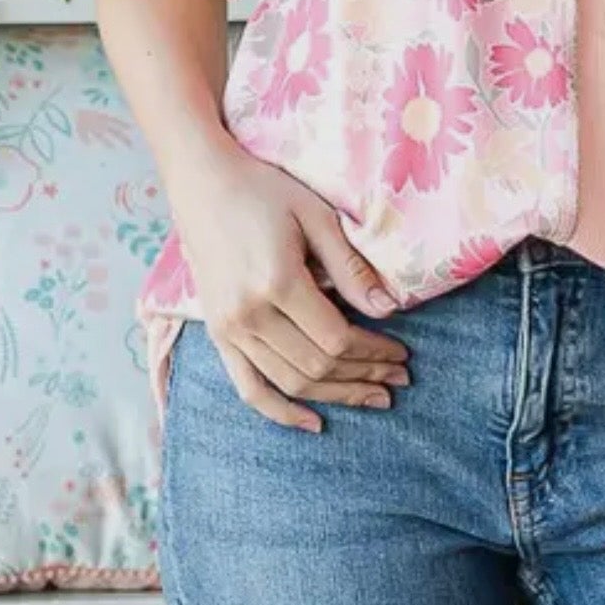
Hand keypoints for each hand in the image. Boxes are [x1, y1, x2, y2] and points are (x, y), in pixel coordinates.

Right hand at [167, 139, 411, 433]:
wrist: (202, 182)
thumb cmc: (265, 190)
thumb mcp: (316, 216)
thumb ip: (351, 267)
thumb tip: (390, 310)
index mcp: (277, 282)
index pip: (336, 339)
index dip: (374, 353)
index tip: (402, 354)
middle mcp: (248, 315)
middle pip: (316, 366)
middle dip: (363, 377)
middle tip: (399, 380)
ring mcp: (228, 329)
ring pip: (289, 383)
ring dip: (335, 394)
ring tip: (373, 396)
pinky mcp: (216, 335)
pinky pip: (248, 388)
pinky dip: (280, 411)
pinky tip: (313, 422)